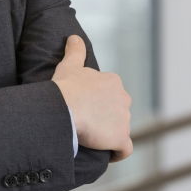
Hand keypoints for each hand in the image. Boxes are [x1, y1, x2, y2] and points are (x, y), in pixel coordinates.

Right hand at [52, 35, 132, 161]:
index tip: (84, 106)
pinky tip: (106, 153)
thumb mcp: (69, 65)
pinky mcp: (121, 138)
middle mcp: (124, 99)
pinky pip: (124, 149)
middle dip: (106, 117)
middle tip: (85, 121)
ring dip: (109, 133)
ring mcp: (124, 120)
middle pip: (118, 111)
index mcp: (113, 82)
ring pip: (120, 129)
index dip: (98, 101)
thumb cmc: (65, 86)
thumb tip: (74, 37)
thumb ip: (75, 50)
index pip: (110, 94)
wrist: (65, 108)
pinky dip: (118, 152)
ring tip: (90, 137)